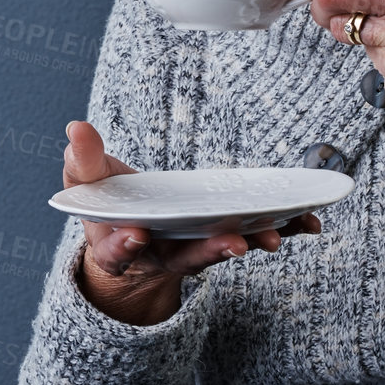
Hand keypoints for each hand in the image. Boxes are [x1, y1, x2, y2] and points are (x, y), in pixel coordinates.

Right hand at [62, 120, 321, 325]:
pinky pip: (255, 234)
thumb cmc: (108, 206)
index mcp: (121, 245)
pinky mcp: (225, 235)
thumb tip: (76, 127)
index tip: (135, 236)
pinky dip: (281, 229)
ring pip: (225, 249)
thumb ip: (82, 160)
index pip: (120, 250)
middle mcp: (162, 254)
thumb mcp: (87, 185)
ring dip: (249, 241)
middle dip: (209, 251)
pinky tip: (308, 223)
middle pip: (186, 258)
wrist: (130, 237)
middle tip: (232, 244)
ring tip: (271, 236)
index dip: (126, 245)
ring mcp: (196, 248)